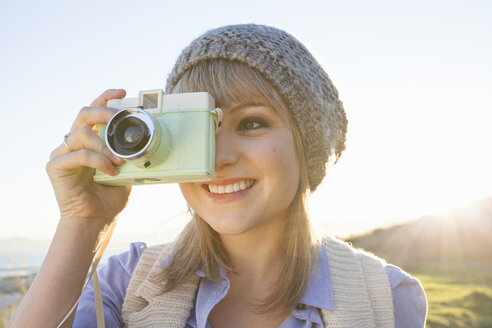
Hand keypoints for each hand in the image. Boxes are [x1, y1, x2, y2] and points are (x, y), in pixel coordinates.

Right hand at [46, 89, 130, 225]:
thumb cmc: (110, 196)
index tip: (122, 92)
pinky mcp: (55, 166)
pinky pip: (80, 154)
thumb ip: (131, 154)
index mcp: (89, 140)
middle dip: (104, 112)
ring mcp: (62, 153)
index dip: (105, 98)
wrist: (96, 220)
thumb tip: (151, 140)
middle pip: (85, 113)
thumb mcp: (126, 170)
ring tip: (119, 161)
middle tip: (119, 120)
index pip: (94, 111)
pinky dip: (99, 161)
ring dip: (105, 145)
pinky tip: (111, 171)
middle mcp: (73, 143)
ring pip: (83, 134)